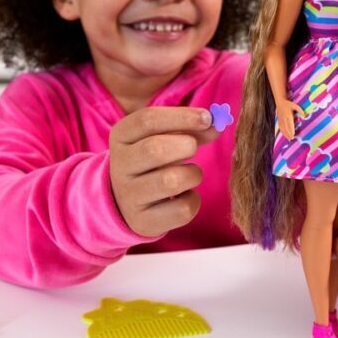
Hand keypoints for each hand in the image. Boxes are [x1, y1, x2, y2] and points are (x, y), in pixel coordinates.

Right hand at [109, 106, 218, 237]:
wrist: (123, 201)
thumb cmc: (150, 161)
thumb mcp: (161, 138)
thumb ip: (190, 130)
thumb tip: (217, 124)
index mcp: (121, 137)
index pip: (147, 120)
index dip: (182, 116)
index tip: (207, 118)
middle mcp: (119, 166)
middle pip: (155, 149)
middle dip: (185, 145)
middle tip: (193, 148)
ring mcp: (130, 196)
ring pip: (171, 181)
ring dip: (192, 174)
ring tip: (190, 174)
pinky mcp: (144, 221)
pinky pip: (181, 209)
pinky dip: (193, 200)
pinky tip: (185, 195)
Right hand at [275, 98, 305, 139]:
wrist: (279, 102)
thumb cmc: (288, 104)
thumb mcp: (295, 105)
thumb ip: (300, 110)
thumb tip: (305, 115)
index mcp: (288, 115)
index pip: (290, 123)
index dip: (291, 129)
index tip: (293, 134)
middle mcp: (284, 118)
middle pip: (286, 127)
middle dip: (289, 133)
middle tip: (292, 138)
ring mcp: (281, 120)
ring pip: (283, 128)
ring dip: (285, 134)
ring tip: (289, 139)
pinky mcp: (279, 121)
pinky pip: (280, 128)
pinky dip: (282, 132)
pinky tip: (285, 135)